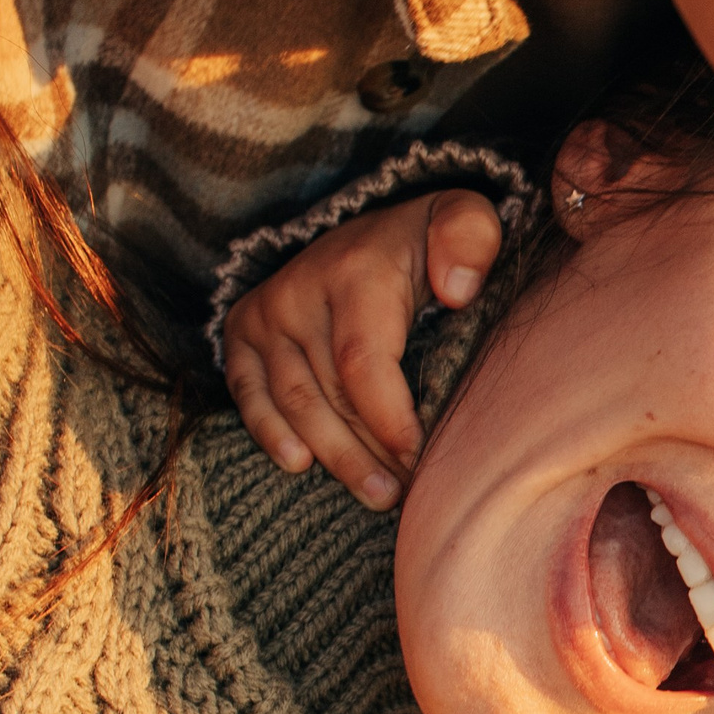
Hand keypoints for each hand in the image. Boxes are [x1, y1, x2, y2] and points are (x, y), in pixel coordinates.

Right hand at [223, 188, 504, 504]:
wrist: (366, 226)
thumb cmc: (425, 240)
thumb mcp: (462, 218)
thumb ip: (470, 239)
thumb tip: (457, 289)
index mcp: (353, 272)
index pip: (363, 364)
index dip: (390, 420)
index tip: (422, 459)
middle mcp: (298, 292)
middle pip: (330, 394)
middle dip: (369, 452)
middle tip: (402, 494)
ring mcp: (266, 313)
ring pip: (294, 403)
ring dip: (333, 456)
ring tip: (376, 494)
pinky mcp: (243, 331)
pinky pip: (248, 393)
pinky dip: (269, 432)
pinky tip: (299, 464)